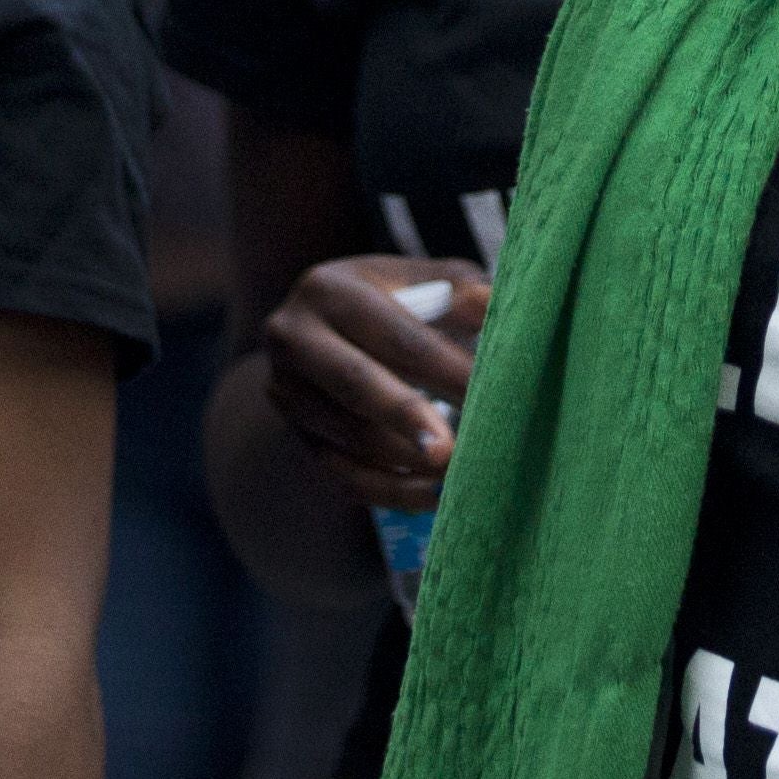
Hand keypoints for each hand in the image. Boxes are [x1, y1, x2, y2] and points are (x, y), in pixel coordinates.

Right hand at [258, 253, 485, 511]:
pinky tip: (431, 497)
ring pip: (348, 436)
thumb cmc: (394, 301)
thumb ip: (462, 291)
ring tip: (458, 475)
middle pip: (355, 383)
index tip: (492, 394)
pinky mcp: (295, 434)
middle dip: (406, 416)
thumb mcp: (423, 281)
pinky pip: (341, 473)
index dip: (446, 368)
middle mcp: (294, 338)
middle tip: (451, 450)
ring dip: (406, 461)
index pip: (396, 336)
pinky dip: (389, 490)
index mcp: (329, 289)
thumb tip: (490, 303)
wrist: (322, 330)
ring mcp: (286, 391)